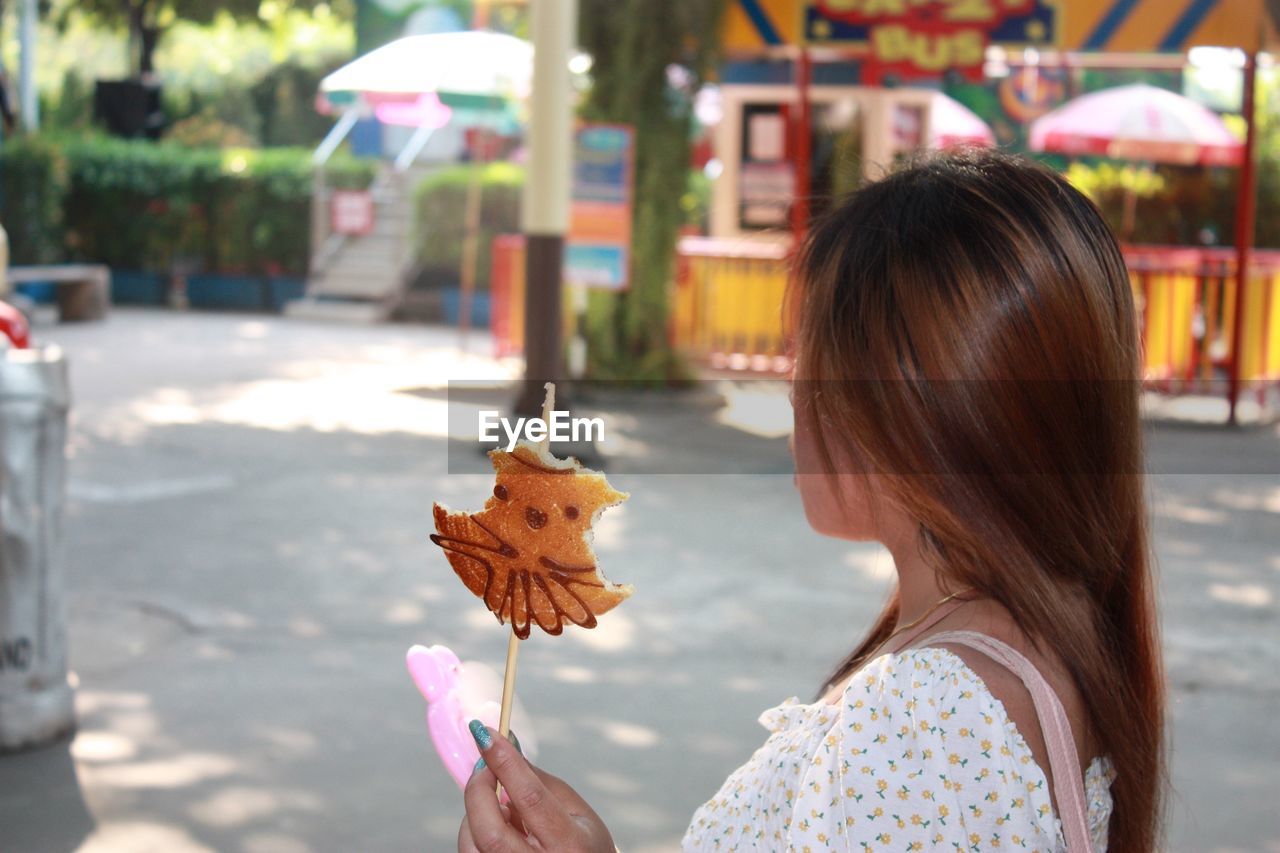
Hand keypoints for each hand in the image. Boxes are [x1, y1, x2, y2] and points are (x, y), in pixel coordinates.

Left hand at [458, 723, 614, 852]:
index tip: (486, 734)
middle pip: (491, 829)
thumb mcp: (577, 811)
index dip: (505, 762)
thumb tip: (506, 749)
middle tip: (483, 766)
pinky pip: (469, 851)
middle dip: (478, 789)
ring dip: (475, 813)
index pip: (530, 797)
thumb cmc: (584, 847)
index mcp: (569, 844)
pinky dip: (474, 831)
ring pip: (472, 843)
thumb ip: (539, 781)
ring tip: (501, 807)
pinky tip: (498, 827)